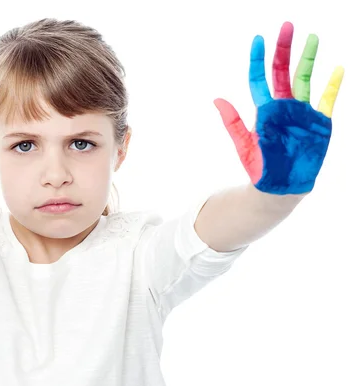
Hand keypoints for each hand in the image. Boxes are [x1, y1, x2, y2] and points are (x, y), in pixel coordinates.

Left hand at [214, 22, 343, 195]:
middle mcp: (283, 107)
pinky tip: (338, 68)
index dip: (258, 60)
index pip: (260, 79)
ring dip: (309, 59)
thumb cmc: (259, 167)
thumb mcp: (244, 145)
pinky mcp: (320, 123)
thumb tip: (217, 99)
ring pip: (305, 80)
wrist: (279, 188)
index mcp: (264, 111)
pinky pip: (328, 100)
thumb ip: (234, 122)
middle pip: (284, 72)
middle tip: (287, 26)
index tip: (257, 39)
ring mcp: (302, 113)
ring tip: (312, 38)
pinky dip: (333, 85)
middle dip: (284, 50)